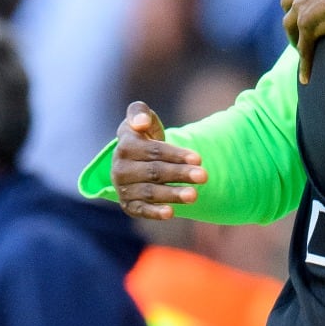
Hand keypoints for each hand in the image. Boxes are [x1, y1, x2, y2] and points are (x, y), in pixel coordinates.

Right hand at [110, 101, 207, 219]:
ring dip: (172, 194)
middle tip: (204, 176)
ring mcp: (123, 187)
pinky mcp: (128, 204)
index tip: (198, 158)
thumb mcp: (141, 117)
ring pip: (150, 192)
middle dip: (180, 174)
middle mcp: (120, 168)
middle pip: (155, 172)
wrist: (134, 158)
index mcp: (125, 145)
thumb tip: (140, 123)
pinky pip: (140, 210)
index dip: (176, 154)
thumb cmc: (143, 134)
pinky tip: (171, 213)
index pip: (153, 150)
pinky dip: (154, 212)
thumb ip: (139, 112)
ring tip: (194, 195)